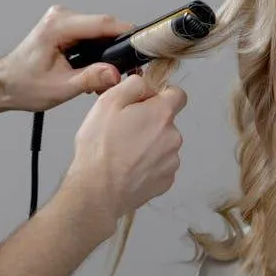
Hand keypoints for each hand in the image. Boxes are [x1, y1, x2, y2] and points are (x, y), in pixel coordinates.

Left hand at [0, 5, 133, 111]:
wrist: (4, 84)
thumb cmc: (23, 85)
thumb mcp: (59, 88)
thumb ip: (90, 79)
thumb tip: (116, 74)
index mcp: (58, 26)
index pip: (103, 23)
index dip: (128, 34)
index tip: (145, 45)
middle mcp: (62, 17)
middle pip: (105, 26)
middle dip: (119, 48)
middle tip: (131, 71)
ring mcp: (64, 20)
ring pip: (100, 31)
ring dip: (109, 52)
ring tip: (110, 76)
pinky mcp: (67, 28)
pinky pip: (92, 35)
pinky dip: (99, 52)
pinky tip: (98, 70)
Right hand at [62, 75, 186, 230]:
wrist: (98, 191)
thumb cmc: (100, 147)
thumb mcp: (108, 102)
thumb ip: (132, 85)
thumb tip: (145, 85)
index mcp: (161, 114)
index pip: (178, 94)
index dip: (160, 95)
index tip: (144, 103)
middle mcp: (173, 136)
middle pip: (167, 121)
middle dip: (149, 122)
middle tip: (123, 130)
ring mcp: (172, 161)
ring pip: (163, 144)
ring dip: (149, 144)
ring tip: (123, 152)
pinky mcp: (166, 181)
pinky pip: (160, 165)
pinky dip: (148, 164)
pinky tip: (128, 168)